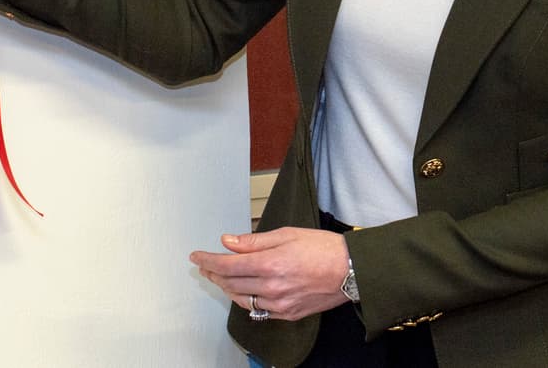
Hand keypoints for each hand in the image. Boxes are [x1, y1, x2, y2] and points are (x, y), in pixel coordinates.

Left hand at [189, 227, 350, 320]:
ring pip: (241, 299)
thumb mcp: (286, 234)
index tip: (197, 256)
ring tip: (218, 277)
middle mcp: (272, 287)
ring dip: (226, 287)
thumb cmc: (322, 248)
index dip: (208, 261)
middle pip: (230, 283)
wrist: (350, 270)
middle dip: (213, 273)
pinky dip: (246, 300)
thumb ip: (253, 241)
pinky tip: (242, 291)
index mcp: (270, 264)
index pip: (227, 266)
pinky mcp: (288, 313)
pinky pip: (258, 310)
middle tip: (205, 265)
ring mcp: (280, 304)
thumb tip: (228, 241)